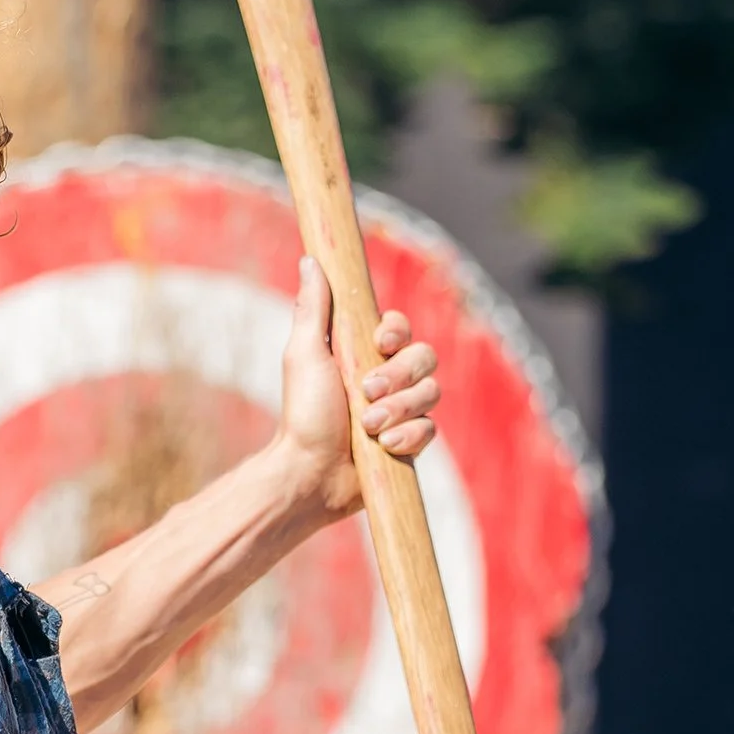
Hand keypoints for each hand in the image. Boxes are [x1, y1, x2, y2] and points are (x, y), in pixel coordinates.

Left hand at [274, 255, 439, 520]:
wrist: (309, 473)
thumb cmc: (303, 414)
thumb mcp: (305, 355)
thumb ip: (313, 309)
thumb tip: (311, 259)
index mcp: (362, 355)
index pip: (401, 329)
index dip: (398, 332)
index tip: (381, 341)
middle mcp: (387, 379)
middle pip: (425, 358)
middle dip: (398, 377)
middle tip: (366, 393)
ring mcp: (400, 411)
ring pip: (431, 394)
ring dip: (399, 409)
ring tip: (368, 427)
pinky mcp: (409, 443)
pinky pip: (430, 430)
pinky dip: (408, 437)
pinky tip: (384, 446)